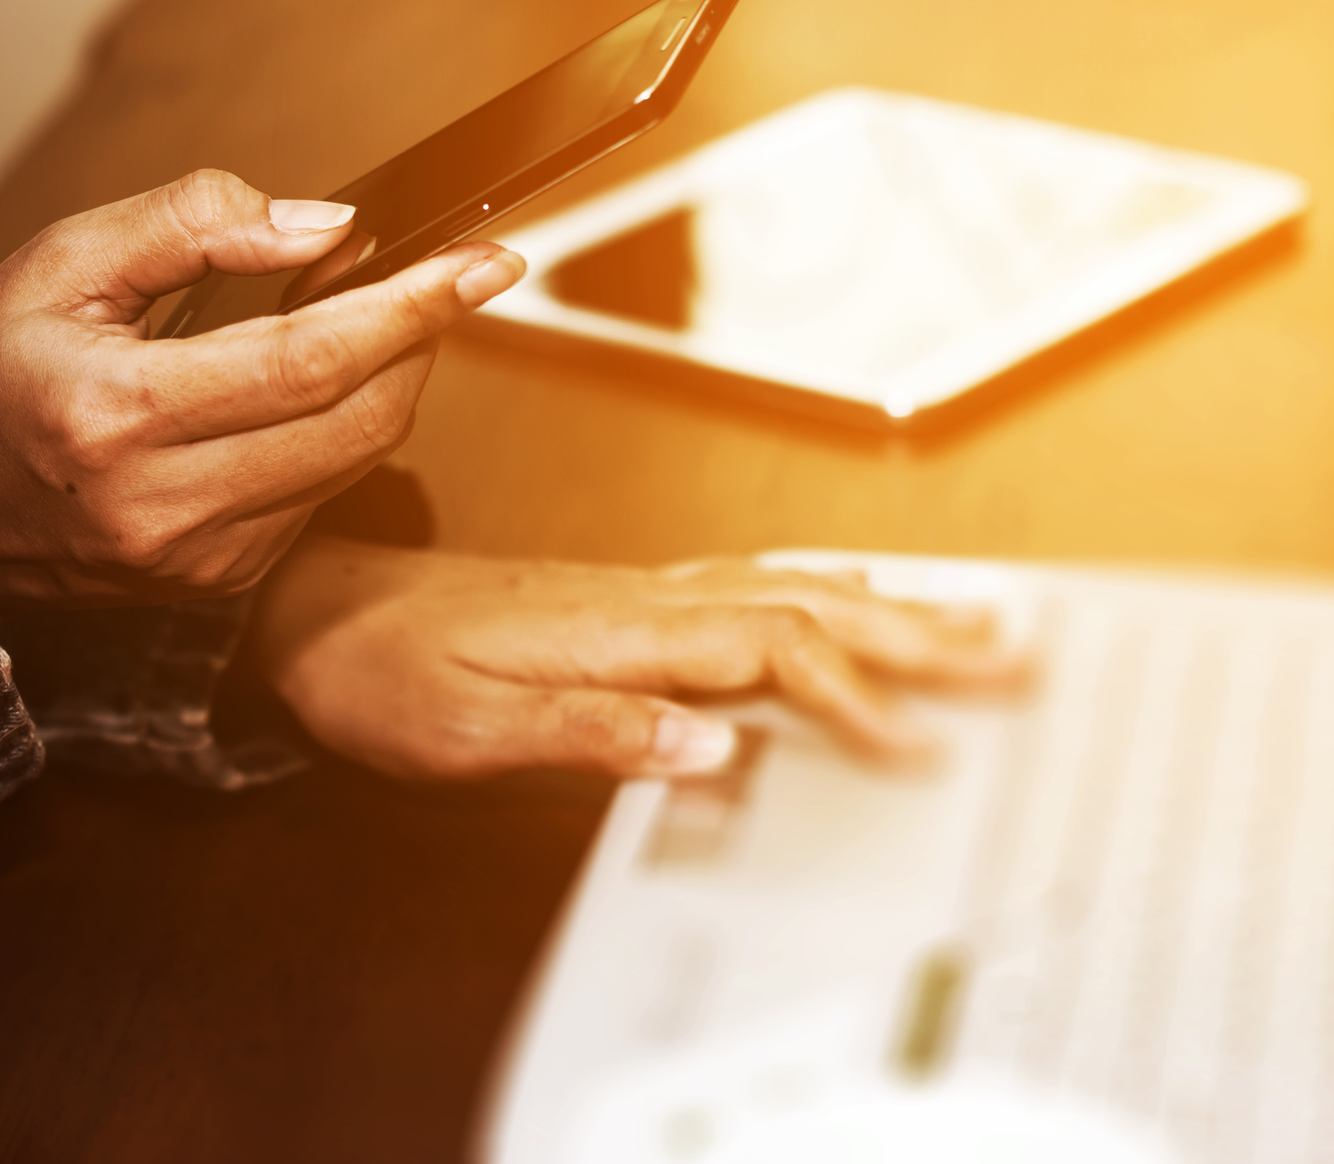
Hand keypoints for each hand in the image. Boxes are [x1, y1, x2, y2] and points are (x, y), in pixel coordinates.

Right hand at [0, 170, 524, 614]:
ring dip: (390, 381)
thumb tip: (325, 227)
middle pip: (358, 418)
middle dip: (424, 339)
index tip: (488, 262)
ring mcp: (197, 556)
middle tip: (451, 277)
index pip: (310, 358)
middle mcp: (166, 504)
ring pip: (353, 460)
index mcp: (120, 415)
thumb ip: (193, 226)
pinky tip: (315, 387)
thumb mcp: (62, 262)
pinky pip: (318, 496)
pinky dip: (338, 431)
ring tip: (379, 316)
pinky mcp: (216, 580)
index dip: (414, 306)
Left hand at [249, 538, 1022, 779]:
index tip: (917, 745)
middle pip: (803, 602)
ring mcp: (635, 592)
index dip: (851, 695)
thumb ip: (591, 731)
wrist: (317, 615)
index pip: (767, 649)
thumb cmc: (380, 671)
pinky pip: (747, 585)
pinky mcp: (622, 601)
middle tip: (1016, 647)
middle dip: (916, 631)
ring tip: (973, 619)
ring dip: (885, 605)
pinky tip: (846, 598)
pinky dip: (819, 591)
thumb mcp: (464, 725)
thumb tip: (713, 748)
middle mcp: (639, 597)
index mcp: (614, 627)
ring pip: (785, 586)